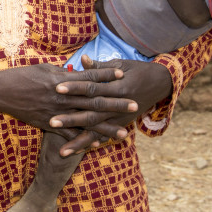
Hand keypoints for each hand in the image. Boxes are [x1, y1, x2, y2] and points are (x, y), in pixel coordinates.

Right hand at [0, 63, 130, 135]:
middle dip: (115, 103)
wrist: (0, 91)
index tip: (123, 74)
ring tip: (124, 133)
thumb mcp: (44, 69)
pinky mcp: (48, 124)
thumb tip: (78, 72)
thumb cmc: (21, 76)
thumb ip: (63, 74)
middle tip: (135, 105)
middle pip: (94, 100)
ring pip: (86, 121)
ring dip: (106, 128)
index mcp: (61, 80)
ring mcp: (56, 112)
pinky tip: (97, 145)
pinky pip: (69, 135)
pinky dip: (84, 140)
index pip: (89, 77)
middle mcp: (62, 97)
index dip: (106, 75)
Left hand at [50, 56, 172, 154]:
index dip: (74, 87)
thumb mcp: (120, 65)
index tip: (56, 88)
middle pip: (91, 114)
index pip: (91, 88)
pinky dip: (92, 144)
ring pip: (96, 131)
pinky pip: (104, 137)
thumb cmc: (137, 70)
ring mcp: (120, 118)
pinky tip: (78, 152)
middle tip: (51, 122)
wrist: (160, 83)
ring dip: (79, 141)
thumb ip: (100, 67)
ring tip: (62, 151)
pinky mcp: (121, 125)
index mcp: (117, 87)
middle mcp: (118, 106)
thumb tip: (82, 59)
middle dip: (71, 119)